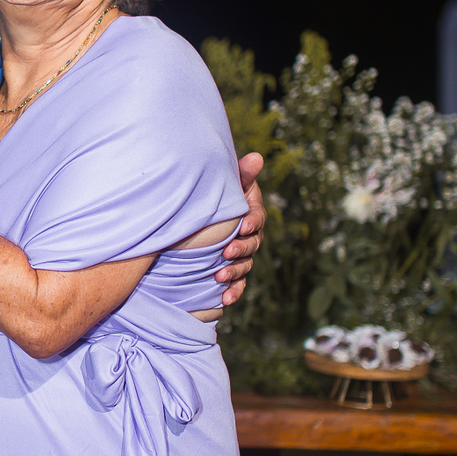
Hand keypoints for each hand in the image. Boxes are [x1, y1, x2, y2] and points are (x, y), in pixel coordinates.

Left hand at [217, 153, 265, 306]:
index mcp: (251, 215)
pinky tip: (225, 300)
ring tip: (220, 276)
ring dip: (234, 272)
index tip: (244, 225)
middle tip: (227, 252)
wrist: (199, 216)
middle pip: (251, 245)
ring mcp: (241, 255)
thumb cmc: (217, 196)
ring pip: (244, 266)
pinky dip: (233, 292)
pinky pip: (237, 284)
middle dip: (241, 249)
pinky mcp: (231, 270)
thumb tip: (257, 156)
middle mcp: (250, 237)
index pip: (256, 219)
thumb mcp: (229, 183)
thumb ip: (242, 173)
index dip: (252, 222)